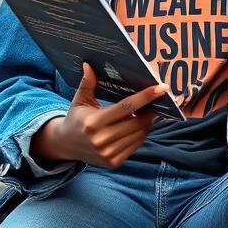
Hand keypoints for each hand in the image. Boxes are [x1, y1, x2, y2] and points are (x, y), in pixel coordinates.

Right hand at [32, 63, 165, 168]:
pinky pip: (137, 144)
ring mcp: (108, 154)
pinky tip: (141, 124)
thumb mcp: (80, 101)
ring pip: (140, 134)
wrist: (66, 145)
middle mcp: (101, 140)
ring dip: (149, 121)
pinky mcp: (114, 162)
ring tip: (150, 111)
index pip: (126, 107)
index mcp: (93, 123)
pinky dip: (142, 133)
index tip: (162, 88)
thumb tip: (89, 64)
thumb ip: (87, 84)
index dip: (145, 97)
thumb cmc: (76, 118)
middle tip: (158, 99)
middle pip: (138, 122)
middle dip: (151, 110)